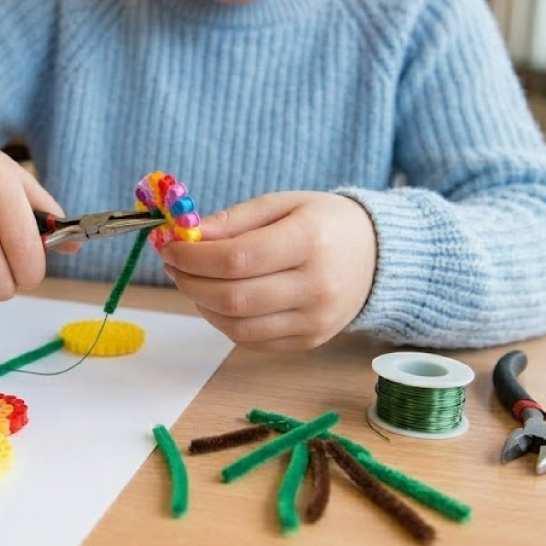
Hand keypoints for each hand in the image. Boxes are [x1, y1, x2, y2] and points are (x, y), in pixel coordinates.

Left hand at [160, 192, 376, 352]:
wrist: (377, 256)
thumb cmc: (323, 223)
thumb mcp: (282, 203)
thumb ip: (234, 219)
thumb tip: (188, 236)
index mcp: (310, 241)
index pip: (236, 259)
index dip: (193, 257)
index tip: (168, 246)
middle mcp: (316, 286)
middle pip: (233, 298)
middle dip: (189, 282)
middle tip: (172, 265)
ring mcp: (315, 321)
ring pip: (237, 326)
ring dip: (201, 304)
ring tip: (191, 280)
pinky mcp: (309, 341)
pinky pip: (250, 341)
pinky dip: (222, 322)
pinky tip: (216, 299)